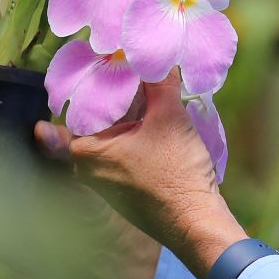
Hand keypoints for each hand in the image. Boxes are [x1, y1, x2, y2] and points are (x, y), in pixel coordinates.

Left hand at [37, 68, 248, 278]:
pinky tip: (155, 121)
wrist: (195, 223)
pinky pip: (122, 153)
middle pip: (98, 117)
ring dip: (129, 115)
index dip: (100, 76)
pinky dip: (135, 135)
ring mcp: (103, 182)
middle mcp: (85, 168)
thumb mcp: (169, 116)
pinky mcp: (122, 191)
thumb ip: (160, 81)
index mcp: (84, 150)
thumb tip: (156, 55)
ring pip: (111, 135)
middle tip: (133, 69)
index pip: (83, 100)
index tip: (114, 58)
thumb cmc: (176, 172)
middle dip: (117, 95)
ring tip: (150, 90)